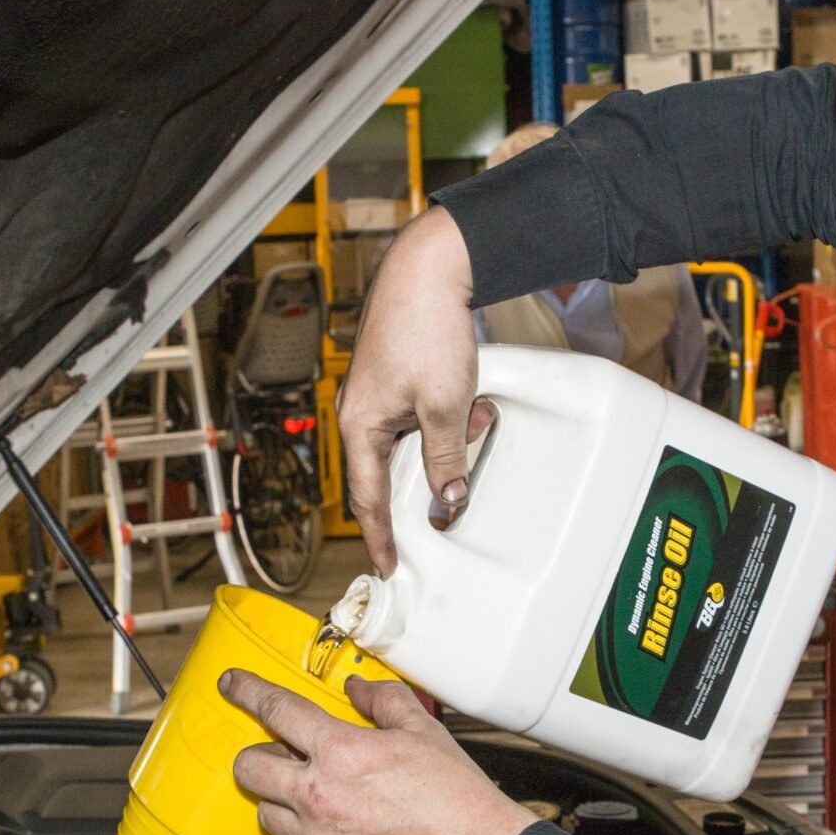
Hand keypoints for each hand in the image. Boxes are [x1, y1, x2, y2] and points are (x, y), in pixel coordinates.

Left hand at [221, 670, 538, 834]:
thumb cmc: (455, 795)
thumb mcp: (422, 730)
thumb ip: (382, 701)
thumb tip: (357, 688)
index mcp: (340, 750)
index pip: (276, 709)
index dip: (246, 690)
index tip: (231, 683)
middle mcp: (318, 795)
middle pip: (249, 768)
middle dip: (258, 755)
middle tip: (281, 756)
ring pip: (264, 815)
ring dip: (278, 801)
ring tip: (308, 798)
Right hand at [339, 206, 492, 571]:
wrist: (427, 268)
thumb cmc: (425, 329)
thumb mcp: (444, 405)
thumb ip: (446, 457)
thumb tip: (449, 498)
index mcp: (359, 425)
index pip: (367, 498)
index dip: (379, 536)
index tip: (386, 566)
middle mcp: (359, 411)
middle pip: (391, 470)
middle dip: (429, 479)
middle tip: (452, 495)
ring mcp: (375, 393)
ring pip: (411, 440)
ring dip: (447, 441)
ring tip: (476, 420)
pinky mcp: (393, 375)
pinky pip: (417, 416)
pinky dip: (446, 419)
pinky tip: (472, 402)